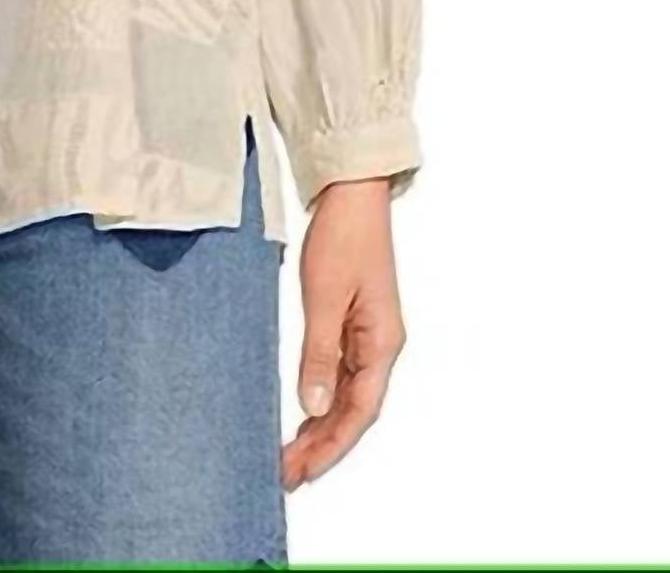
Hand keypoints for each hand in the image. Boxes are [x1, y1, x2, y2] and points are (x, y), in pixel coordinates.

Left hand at [282, 176, 405, 489]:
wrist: (350, 195)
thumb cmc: (342, 237)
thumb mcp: (323, 296)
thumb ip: (319, 352)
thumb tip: (314, 406)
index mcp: (382, 342)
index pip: (360, 411)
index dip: (332, 445)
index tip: (303, 470)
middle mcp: (380, 345)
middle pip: (354, 410)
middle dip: (322, 445)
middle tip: (286, 473)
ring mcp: (368, 334)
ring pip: (347, 395)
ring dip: (321, 425)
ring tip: (289, 453)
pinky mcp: (352, 322)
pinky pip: (340, 374)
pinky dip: (321, 397)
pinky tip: (303, 412)